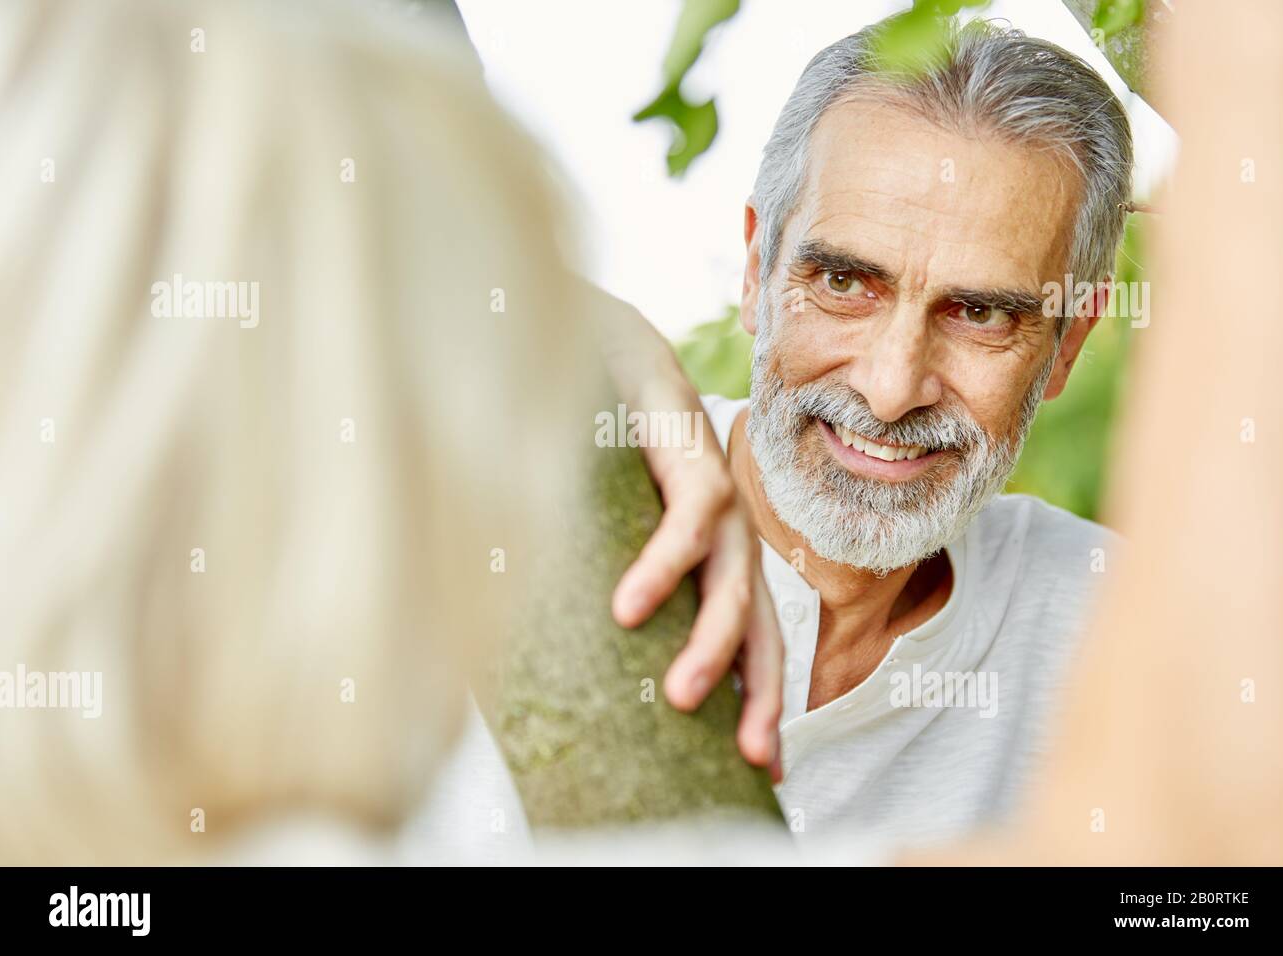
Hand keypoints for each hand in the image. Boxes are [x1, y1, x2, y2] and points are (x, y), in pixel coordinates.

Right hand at [594, 286, 782, 780]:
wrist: (586, 328)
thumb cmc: (576, 435)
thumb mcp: (582, 527)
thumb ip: (572, 586)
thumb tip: (521, 665)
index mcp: (705, 546)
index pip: (747, 631)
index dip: (757, 693)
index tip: (759, 762)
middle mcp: (723, 521)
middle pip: (760, 617)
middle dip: (761, 689)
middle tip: (751, 756)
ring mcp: (713, 480)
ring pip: (734, 574)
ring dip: (713, 640)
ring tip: (680, 698)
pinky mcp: (688, 441)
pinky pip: (694, 512)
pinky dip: (664, 562)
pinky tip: (629, 608)